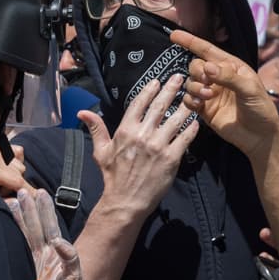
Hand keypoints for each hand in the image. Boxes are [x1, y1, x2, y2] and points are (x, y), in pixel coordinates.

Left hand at [0, 143, 29, 197]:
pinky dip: (16, 161)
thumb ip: (2, 202)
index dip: (30, 191)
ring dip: (14, 174)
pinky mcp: (1, 145)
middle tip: (1, 191)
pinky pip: (18, 153)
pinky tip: (6, 167)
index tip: (39, 197)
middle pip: (20, 174)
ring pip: (20, 165)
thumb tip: (19, 202)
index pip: (17, 182)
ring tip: (0, 179)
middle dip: (15, 185)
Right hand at [8, 189, 81, 279]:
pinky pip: (14, 250)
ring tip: (10, 201)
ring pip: (22, 235)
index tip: (40, 193)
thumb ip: (70, 257)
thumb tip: (59, 241)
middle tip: (22, 191)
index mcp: (57, 254)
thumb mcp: (75, 278)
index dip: (45, 210)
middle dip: (29, 209)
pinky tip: (3, 224)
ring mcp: (29, 262)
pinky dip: (9, 236)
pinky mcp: (19, 271)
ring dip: (17, 218)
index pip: (50, 226)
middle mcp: (42, 255)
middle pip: (34, 226)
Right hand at [77, 77, 197, 218]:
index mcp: (125, 131)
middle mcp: (143, 135)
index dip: (149, 90)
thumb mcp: (101, 151)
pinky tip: (196, 121)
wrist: (125, 202)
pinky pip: (184, 139)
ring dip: (185, 106)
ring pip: (176, 120)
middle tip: (180, 77)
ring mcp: (158, 146)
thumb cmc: (113, 176)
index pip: (139, 103)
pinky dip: (191, 128)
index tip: (157, 80)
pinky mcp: (171, 158)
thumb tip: (82, 112)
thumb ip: (96, 129)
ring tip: (194, 96)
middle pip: (160, 106)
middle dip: (171, 89)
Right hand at [170, 30, 278, 159]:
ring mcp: (210, 93)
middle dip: (197, 71)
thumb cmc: (260, 108)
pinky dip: (190, 100)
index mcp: (231, 67)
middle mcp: (218, 78)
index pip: (208, 50)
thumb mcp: (250, 89)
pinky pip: (188, 100)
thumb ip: (229, 77)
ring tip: (208, 96)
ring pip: (190, 83)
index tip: (174, 35)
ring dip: (195, 87)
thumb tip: (208, 67)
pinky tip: (199, 105)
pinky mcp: (204, 109)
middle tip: (206, 82)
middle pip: (196, 66)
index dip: (191, 42)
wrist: (260, 137)